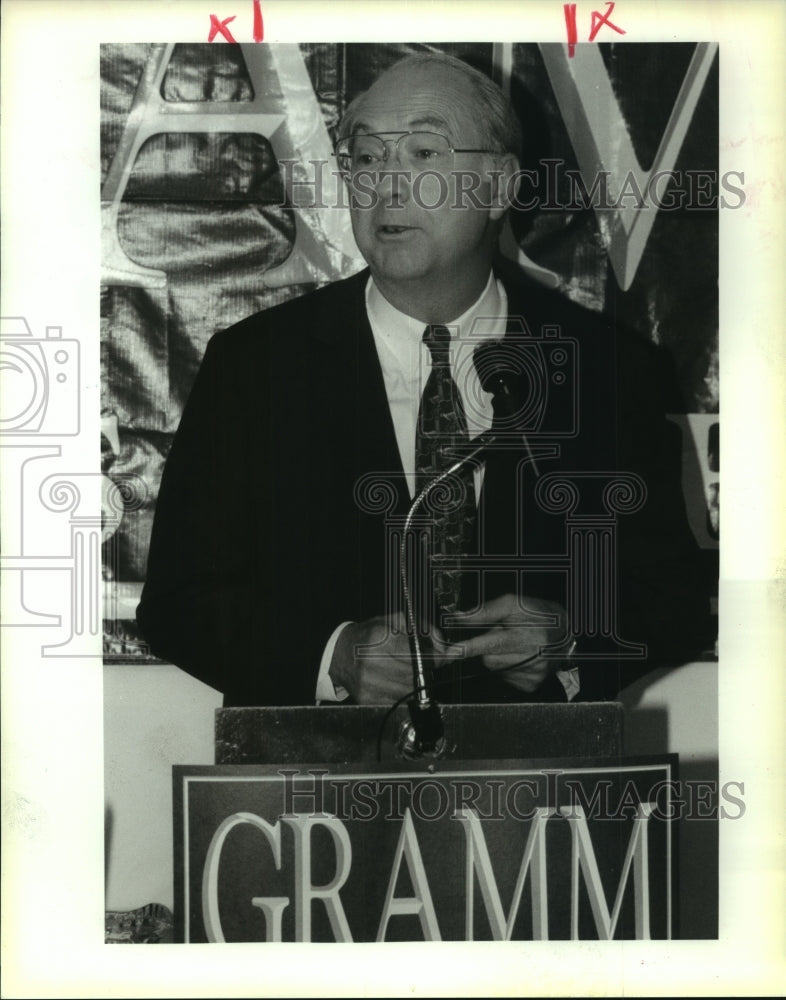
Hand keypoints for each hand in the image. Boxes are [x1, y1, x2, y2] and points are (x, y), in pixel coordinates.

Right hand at [329, 613, 449, 704]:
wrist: (340, 655)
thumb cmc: (369, 636)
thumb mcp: (396, 621)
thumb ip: (423, 628)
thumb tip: (442, 643)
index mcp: (381, 640)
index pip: (421, 655)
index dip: (438, 656)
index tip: (446, 655)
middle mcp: (374, 663)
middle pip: (418, 673)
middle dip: (427, 667)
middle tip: (423, 661)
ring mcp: (370, 684)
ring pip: (411, 689)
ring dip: (416, 681)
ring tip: (405, 669)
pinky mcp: (369, 700)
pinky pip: (399, 700)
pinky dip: (404, 692)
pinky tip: (395, 681)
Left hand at [447, 594, 568, 693]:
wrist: (567, 634)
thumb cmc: (539, 615)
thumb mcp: (514, 604)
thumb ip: (486, 611)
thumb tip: (460, 617)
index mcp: (524, 635)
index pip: (490, 643)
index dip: (468, 648)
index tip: (450, 653)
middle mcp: (530, 657)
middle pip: (488, 658)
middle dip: (489, 647)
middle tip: (504, 636)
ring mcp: (531, 674)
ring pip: (495, 668)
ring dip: (498, 656)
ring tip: (515, 645)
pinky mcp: (531, 684)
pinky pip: (505, 678)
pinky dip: (507, 667)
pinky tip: (520, 657)